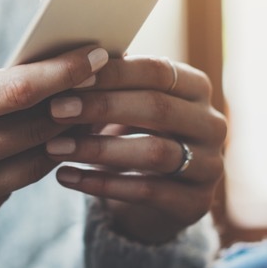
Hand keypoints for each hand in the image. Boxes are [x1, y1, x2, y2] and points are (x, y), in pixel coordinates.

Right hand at [0, 46, 108, 247]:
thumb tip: (13, 74)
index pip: (15, 91)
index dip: (62, 72)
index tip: (94, 56)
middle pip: (34, 129)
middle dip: (73, 103)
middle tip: (98, 84)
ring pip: (34, 164)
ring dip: (60, 138)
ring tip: (75, 115)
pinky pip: (11, 189)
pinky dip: (26, 166)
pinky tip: (36, 148)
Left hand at [43, 56, 226, 243]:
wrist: (156, 198)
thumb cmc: (133, 135)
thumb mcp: (126, 107)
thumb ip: (109, 85)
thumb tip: (65, 64)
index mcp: (196, 88)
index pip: (157, 70)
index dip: (113, 73)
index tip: (69, 78)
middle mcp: (211, 124)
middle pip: (158, 108)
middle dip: (102, 107)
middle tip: (56, 110)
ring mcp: (210, 165)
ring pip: (154, 152)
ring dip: (98, 149)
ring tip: (55, 148)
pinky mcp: (196, 203)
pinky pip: (147, 191)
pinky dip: (102, 184)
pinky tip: (66, 177)